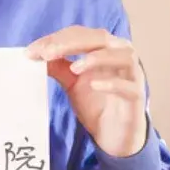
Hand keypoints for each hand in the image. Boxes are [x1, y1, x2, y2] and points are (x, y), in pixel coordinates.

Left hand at [26, 26, 146, 157]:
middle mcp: (122, 55)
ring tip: (74, 68)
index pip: (80, 34)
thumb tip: (35, 54)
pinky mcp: (137, 96)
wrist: (114, 135)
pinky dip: (112, 83)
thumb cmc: (96, 103)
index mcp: (105, 48)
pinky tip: (95, 85)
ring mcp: (132, 75)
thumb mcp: (72, 82)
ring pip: (121, 56)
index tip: (32, 50)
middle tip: (47, 53)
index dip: (56, 38)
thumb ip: (58, 66)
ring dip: (96, 58)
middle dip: (71, 43)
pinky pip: (128, 86)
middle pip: (100, 38)